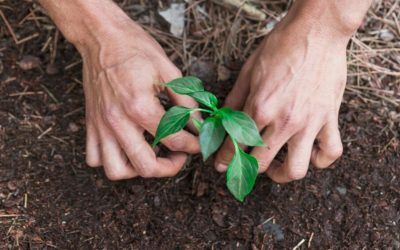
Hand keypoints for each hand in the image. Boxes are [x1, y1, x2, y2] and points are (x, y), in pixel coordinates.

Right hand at [80, 22, 198, 179]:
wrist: (100, 36)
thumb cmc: (133, 48)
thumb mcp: (168, 70)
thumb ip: (186, 102)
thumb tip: (198, 123)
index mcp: (139, 106)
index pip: (173, 140)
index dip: (193, 145)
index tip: (198, 143)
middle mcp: (117, 121)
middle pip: (146, 166)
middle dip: (170, 168)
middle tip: (179, 156)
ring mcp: (101, 126)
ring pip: (115, 170)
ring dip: (137, 170)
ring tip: (151, 155)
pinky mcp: (90, 124)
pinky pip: (95, 158)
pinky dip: (112, 161)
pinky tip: (127, 148)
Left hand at [215, 13, 350, 182]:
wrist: (316, 31)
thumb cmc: (280, 47)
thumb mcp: (249, 72)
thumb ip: (234, 101)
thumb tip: (222, 121)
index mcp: (260, 107)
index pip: (236, 145)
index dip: (225, 160)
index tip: (221, 166)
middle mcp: (285, 120)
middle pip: (262, 163)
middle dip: (248, 170)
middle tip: (245, 166)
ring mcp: (310, 122)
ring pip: (297, 169)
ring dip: (282, 174)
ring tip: (276, 167)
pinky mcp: (330, 118)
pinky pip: (330, 152)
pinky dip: (320, 160)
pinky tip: (309, 154)